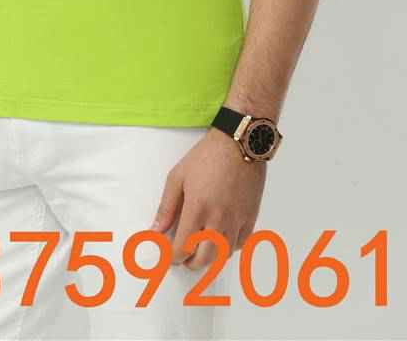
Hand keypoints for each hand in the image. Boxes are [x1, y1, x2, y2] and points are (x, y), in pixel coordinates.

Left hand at [148, 127, 266, 271]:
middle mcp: (218, 220)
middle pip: (204, 259)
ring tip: (200, 249)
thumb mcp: (177, 176)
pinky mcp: (251, 218)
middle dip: (190, 262)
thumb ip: (166, 207)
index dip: (173, 256)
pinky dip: (228, 248)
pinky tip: (220, 240)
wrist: (239, 144)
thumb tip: (156, 231)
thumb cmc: (206, 157)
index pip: (183, 248)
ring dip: (210, 257)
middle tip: (183, 255)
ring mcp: (237, 221)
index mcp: (197, 209)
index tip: (168, 254)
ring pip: (223, 256)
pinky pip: (240, 245)